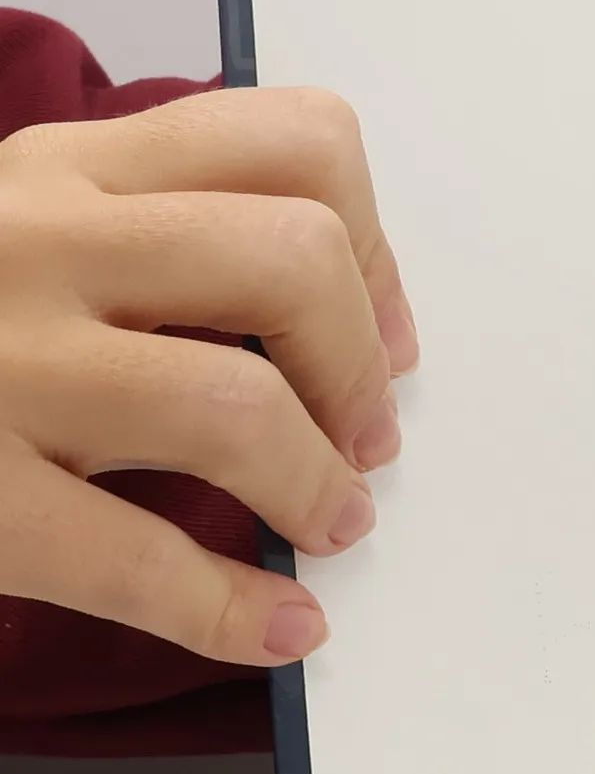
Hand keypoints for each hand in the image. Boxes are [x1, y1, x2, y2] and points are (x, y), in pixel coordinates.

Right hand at [0, 86, 417, 662]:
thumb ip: (154, 232)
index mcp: (68, 167)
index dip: (375, 248)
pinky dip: (232, 612)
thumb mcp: (21, 221)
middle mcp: (35, 242)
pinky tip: (274, 629)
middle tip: (364, 437)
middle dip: (359, 366)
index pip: (296, 144)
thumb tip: (352, 321)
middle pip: (293, 262)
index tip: (380, 332)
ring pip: (232, 406)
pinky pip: (133, 558)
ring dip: (315, 484)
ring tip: (327, 523)